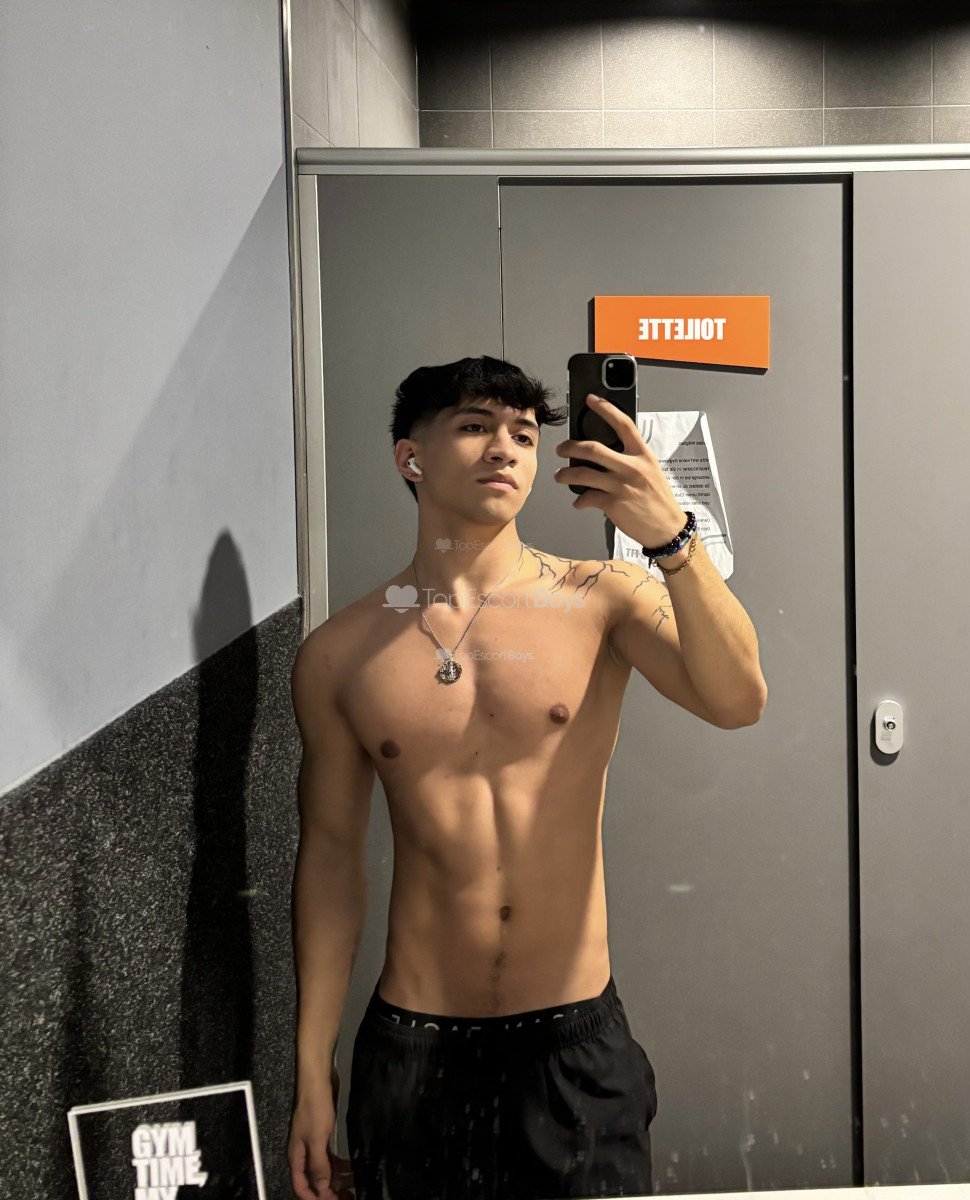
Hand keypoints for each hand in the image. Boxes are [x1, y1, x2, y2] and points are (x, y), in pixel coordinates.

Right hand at [289, 1082, 355, 1199]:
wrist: (318, 1079)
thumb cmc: (314, 1108)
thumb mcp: (316, 1139)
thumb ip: (318, 1164)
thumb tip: (321, 1189)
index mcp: (297, 1156)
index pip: (300, 1185)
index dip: (313, 1197)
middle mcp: (304, 1152)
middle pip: (313, 1179)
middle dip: (327, 1190)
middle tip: (346, 1197)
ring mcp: (314, 1143)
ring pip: (324, 1168)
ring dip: (336, 1179)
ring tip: (353, 1186)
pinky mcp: (324, 1134)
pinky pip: (331, 1156)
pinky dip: (339, 1165)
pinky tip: (351, 1169)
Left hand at [553, 392, 686, 548]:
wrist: (667, 528)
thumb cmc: (658, 500)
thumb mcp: (650, 472)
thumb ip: (631, 460)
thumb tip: (605, 455)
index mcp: (642, 455)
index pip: (623, 424)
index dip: (606, 409)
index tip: (592, 400)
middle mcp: (631, 467)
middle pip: (593, 449)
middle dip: (570, 447)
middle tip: (561, 449)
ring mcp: (621, 486)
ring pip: (583, 473)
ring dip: (565, 474)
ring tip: (560, 476)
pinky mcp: (613, 504)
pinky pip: (586, 498)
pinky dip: (579, 501)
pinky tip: (579, 502)